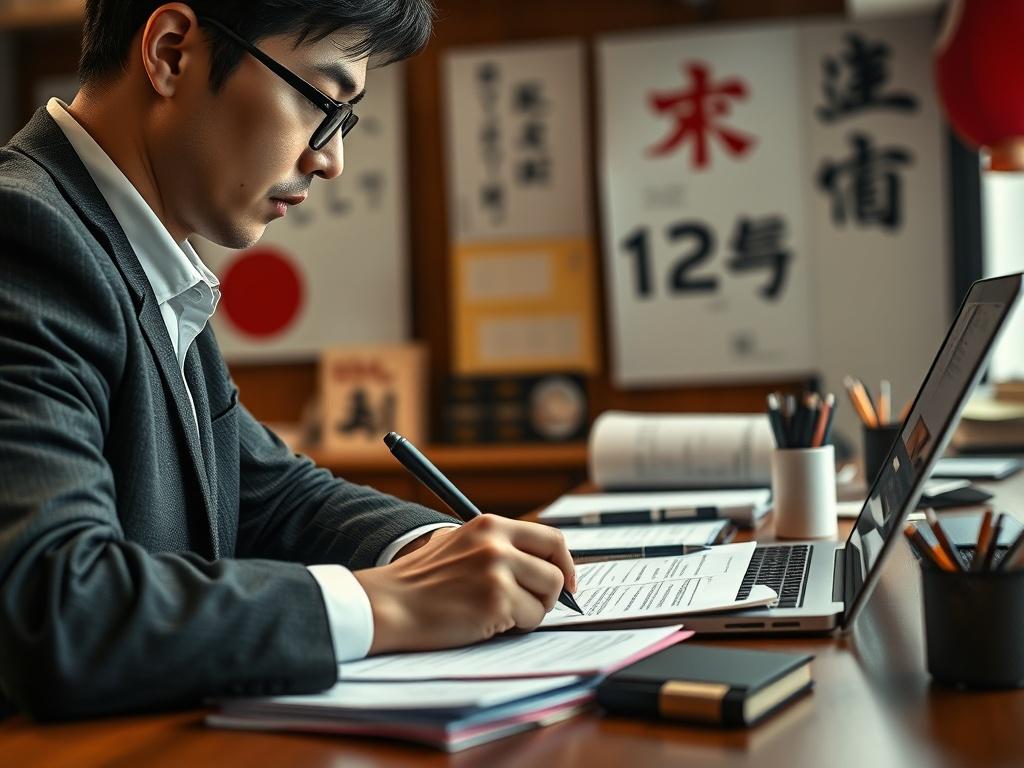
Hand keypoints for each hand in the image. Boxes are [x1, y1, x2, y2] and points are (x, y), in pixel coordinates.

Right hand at [353, 515, 575, 653]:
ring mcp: (498, 572)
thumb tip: (539, 561)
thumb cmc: (420, 582)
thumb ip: (496, 545)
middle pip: (555, 570)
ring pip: (546, 598)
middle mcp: (497, 544)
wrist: (390, 604)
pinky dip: (514, 628)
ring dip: (530, 613)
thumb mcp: (458, 543)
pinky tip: (486, 622)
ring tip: (498, 613)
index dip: (564, 563)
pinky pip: (530, 620)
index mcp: (490, 525)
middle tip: (532, 605)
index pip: (550, 538)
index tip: (566, 582)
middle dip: (550, 594)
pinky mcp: (496, 602)